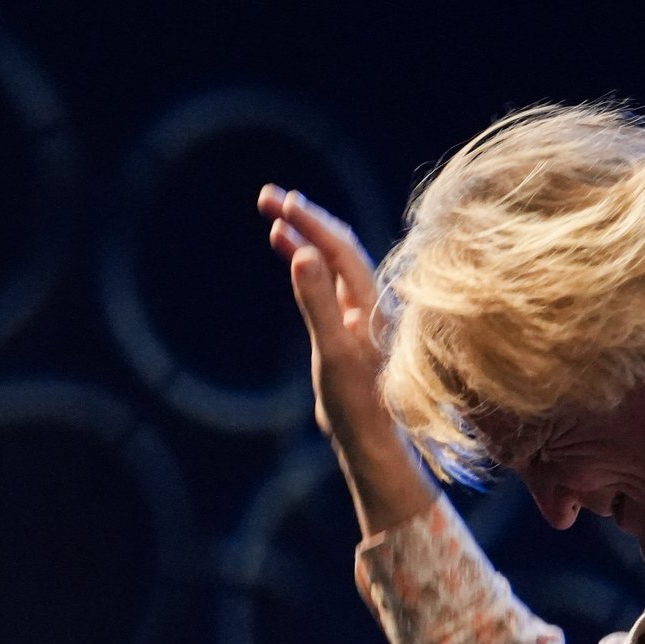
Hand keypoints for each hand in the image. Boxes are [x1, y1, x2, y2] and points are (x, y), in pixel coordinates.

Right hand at [256, 184, 438, 537]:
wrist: (376, 446)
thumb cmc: (358, 407)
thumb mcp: (332, 354)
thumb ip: (317, 302)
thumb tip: (301, 253)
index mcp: (372, 303)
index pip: (340, 247)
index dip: (310, 221)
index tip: (278, 201)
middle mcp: (372, 303)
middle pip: (340, 247)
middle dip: (305, 219)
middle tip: (268, 196)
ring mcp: (364, 316)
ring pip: (336, 264)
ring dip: (306, 238)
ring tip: (276, 217)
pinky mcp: (354, 332)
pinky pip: (332, 285)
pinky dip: (310, 265)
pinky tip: (294, 257)